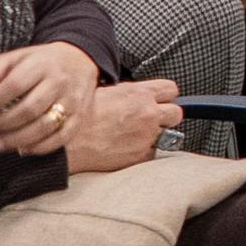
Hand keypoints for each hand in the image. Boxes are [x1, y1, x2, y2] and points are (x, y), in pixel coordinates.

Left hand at [0, 40, 100, 154]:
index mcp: (41, 64)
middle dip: (1, 124)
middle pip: (28, 110)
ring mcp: (71, 101)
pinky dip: (39, 148)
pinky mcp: (79, 117)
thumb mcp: (14, 58)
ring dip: (16, 140)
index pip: (14, 85)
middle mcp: (59, 82)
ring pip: (43, 127)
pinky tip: (22, 148)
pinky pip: (60, 138)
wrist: (79, 60)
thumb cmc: (41, 62)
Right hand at [60, 79, 183, 175]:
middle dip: (167, 115)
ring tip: (136, 135)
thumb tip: (137, 95)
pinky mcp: (141, 155)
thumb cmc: (80, 114)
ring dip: (157, 134)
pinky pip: (152, 152)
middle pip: (177, 113)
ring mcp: (147, 136)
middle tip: (152, 119)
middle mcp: (148, 114)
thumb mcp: (107, 91)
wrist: (69, 141)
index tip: (160, 100)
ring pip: (168, 135)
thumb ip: (130, 93)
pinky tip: (127, 148)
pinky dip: (144, 151)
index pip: (171, 89)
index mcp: (140, 94)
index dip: (166, 95)